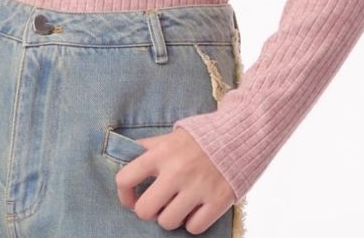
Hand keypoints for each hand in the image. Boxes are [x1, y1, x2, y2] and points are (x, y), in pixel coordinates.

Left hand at [115, 126, 235, 234]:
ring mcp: (197, 188)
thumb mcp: (171, 136)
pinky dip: (192, 222)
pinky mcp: (217, 201)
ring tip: (178, 205)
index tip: (132, 197)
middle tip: (157, 204)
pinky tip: (196, 209)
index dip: (124, 194)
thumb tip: (125, 156)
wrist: (239, 135)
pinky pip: (193, 228)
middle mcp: (176, 171)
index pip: (125, 178)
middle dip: (148, 211)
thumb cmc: (200, 137)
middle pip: (144, 210)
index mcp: (161, 153)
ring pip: (167, 222)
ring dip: (171, 217)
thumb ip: (149, 148)